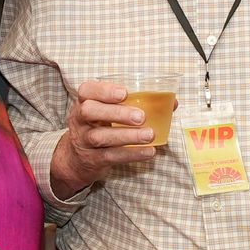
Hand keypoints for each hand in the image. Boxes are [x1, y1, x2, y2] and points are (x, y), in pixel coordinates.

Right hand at [48, 81, 158, 198]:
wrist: (77, 158)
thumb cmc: (100, 126)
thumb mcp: (108, 111)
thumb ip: (135, 103)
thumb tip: (172, 103)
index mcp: (84, 102)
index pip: (86, 90)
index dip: (104, 90)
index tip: (124, 93)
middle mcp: (80, 120)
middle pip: (89, 111)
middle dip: (116, 112)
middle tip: (141, 117)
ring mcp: (83, 140)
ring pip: (100, 136)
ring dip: (127, 135)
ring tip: (149, 135)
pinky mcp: (92, 159)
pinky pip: (111, 156)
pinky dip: (131, 154)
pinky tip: (148, 151)